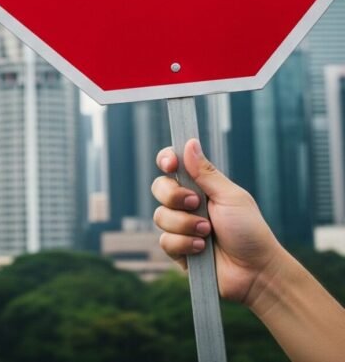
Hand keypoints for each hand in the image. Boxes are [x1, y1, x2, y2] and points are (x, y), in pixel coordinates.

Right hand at [151, 138, 284, 305]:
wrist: (256, 273)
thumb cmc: (250, 231)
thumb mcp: (230, 197)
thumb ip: (206, 173)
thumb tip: (189, 142)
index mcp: (200, 186)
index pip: (172, 165)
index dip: (166, 160)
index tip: (170, 164)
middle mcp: (187, 204)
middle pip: (159, 187)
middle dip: (174, 195)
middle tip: (196, 203)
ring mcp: (181, 227)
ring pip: (160, 216)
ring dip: (185, 224)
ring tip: (208, 233)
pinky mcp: (178, 250)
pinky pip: (165, 241)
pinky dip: (184, 244)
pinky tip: (202, 249)